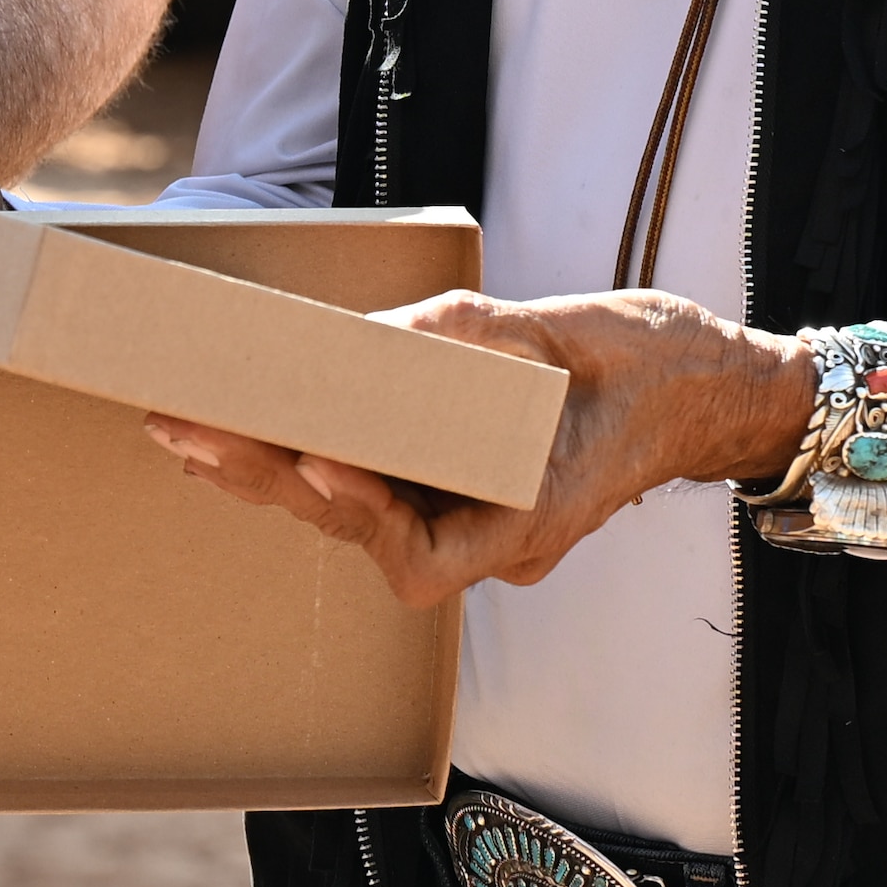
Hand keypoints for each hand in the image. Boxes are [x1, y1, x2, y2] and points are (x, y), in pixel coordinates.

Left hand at [143, 289, 814, 608]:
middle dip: (269, 479)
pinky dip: (311, 460)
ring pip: (356, 514)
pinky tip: (250, 434)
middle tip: (188, 429)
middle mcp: (491, 539)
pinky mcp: (459, 490)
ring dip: (270, 474)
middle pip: (363, 529)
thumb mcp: (558, 332)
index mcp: (529, 521)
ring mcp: (474, 521)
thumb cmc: (640, 365)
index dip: (361, 510)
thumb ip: (464, 336)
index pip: (425, 554)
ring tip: (188, 430)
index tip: (313, 456)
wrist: (699, 385)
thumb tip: (367, 334)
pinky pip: (373, 488)